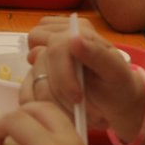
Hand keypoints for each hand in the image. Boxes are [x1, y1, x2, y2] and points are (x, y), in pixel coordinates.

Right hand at [25, 20, 144, 135]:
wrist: (115, 103)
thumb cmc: (119, 86)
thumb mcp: (117, 73)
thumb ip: (98, 55)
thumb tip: (74, 39)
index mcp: (78, 31)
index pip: (56, 46)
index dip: (63, 74)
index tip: (77, 98)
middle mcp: (58, 37)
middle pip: (38, 60)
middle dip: (57, 88)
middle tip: (79, 105)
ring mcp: (44, 56)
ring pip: (32, 79)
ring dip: (53, 102)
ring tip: (77, 113)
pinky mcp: (36, 75)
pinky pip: (26, 90)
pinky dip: (42, 106)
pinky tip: (61, 111)